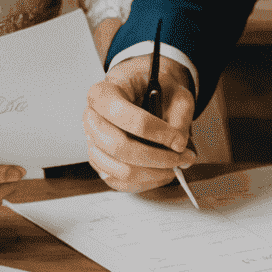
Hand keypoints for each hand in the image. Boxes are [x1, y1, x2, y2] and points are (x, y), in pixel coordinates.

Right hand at [83, 56, 195, 192]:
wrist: (141, 92)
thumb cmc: (153, 89)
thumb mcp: (174, 92)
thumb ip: (179, 117)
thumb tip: (179, 145)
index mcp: (103, 93)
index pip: (120, 113)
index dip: (153, 130)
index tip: (177, 140)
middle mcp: (92, 119)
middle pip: (118, 147)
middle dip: (155, 157)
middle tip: (180, 157)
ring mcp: (93, 144)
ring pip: (120, 170)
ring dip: (153, 172)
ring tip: (175, 165)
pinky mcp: (100, 163)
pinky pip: (121, 182)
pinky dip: (146, 181)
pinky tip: (162, 171)